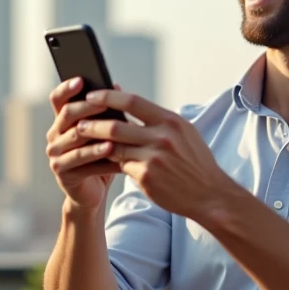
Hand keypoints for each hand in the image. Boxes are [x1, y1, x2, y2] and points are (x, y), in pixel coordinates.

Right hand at [45, 77, 123, 210]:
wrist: (94, 192)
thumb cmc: (101, 157)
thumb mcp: (105, 133)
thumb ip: (106, 112)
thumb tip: (117, 86)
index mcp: (62, 122)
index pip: (58, 99)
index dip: (66, 88)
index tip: (81, 79)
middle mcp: (54, 136)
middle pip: (67, 115)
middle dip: (87, 107)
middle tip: (105, 102)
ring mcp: (55, 155)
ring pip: (75, 138)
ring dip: (96, 132)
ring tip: (114, 127)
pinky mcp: (62, 173)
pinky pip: (81, 160)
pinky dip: (98, 155)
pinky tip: (113, 150)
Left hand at [75, 89, 236, 219]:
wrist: (209, 194)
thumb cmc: (195, 163)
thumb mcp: (184, 134)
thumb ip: (160, 120)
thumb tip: (133, 103)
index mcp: (171, 121)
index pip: (134, 101)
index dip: (109, 97)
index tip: (93, 95)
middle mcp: (162, 136)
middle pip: (118, 124)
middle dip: (94, 122)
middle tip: (78, 121)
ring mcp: (154, 157)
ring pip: (114, 146)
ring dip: (95, 143)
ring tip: (82, 140)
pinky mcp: (146, 176)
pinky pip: (120, 166)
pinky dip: (107, 162)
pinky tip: (96, 161)